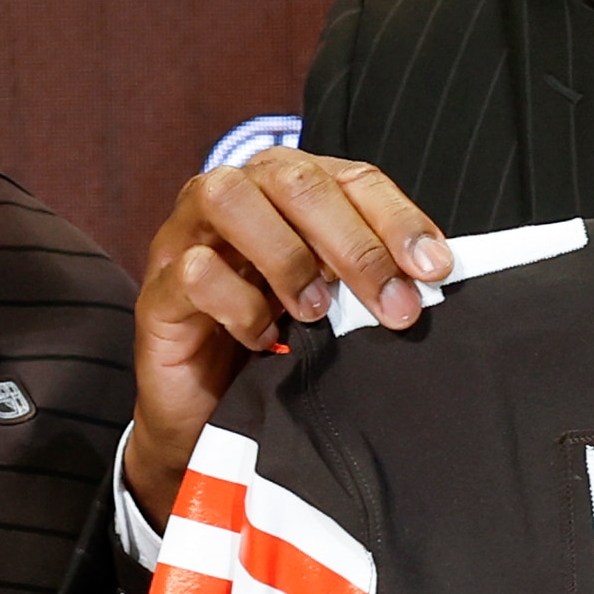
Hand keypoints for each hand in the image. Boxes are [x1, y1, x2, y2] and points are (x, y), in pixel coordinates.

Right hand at [127, 149, 450, 518]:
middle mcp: (236, 193)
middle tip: (394, 305)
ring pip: (230, 199)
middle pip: (296, 181)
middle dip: (355, 243)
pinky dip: (238, 304)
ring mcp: (187, 235)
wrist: (210, 415)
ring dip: (287, 256)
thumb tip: (432, 273)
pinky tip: (264, 337)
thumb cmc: (279, 343)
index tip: (435, 269)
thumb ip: (373, 275)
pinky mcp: (158, 288)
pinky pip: (194, 270)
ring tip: (317, 311)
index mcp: (288, 187)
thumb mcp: (338, 302)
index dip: (398, 218)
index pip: (352, 178)